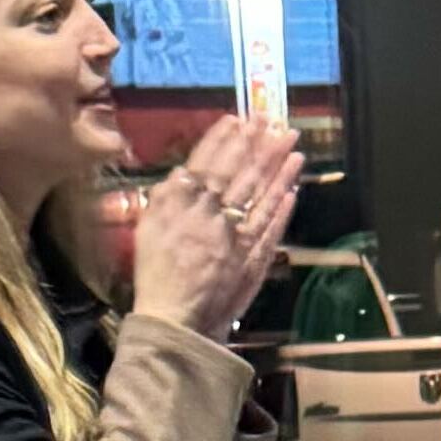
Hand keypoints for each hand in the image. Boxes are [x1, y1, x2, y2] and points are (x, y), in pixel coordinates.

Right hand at [131, 114, 302, 337]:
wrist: (175, 321)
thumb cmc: (156, 277)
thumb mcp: (147, 231)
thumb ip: (163, 199)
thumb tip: (181, 173)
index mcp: (185, 206)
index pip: (208, 164)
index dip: (225, 140)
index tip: (238, 119)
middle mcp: (214, 216)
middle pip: (240, 174)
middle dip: (258, 145)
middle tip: (274, 121)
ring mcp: (237, 238)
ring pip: (261, 196)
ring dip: (279, 169)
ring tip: (293, 146)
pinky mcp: (253, 259)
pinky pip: (270, 229)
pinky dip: (282, 209)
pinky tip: (293, 190)